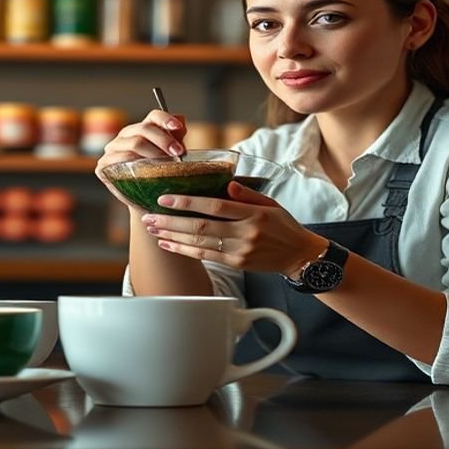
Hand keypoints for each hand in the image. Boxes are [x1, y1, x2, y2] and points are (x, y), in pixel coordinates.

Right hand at [94, 110, 186, 207]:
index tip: (177, 127)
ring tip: (168, 164)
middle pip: (144, 129)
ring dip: (154, 153)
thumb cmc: (160, 176)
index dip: (166, 119)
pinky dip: (136, 164)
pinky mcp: (104, 165)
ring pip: (134, 144)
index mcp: (141, 129)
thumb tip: (181, 118)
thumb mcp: (172, 155)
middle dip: (164, 140)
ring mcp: (112, 150)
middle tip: (179, 152)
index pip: (153, 116)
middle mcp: (125, 136)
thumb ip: (176, 137)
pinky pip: (120, 160)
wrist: (148, 203)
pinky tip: (148, 172)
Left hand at [139, 181, 327, 276]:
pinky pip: (206, 257)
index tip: (165, 197)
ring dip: (173, 236)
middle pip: (201, 227)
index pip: (214, 206)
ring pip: (200, 244)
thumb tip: (225, 184)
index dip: (188, 202)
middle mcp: (245, 233)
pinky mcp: (236, 264)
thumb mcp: (270, 202)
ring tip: (152, 229)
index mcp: (253, 214)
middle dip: (171, 222)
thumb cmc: (283, 224)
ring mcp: (239, 251)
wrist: (299, 255)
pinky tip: (169, 244)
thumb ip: (247, 193)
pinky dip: (185, 250)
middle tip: (149, 216)